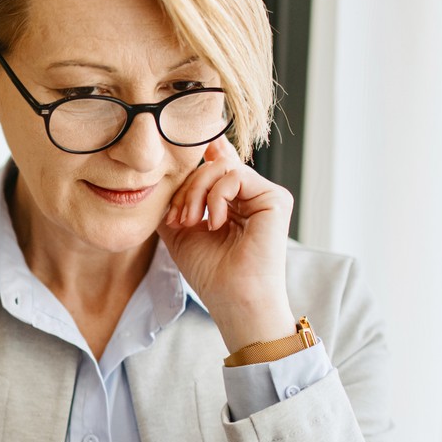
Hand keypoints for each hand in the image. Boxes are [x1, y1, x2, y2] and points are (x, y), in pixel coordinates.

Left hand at [157, 137, 296, 351]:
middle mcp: (250, 195)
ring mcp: (264, 195)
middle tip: (177, 219)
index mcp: (232, 202)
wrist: (234, 299)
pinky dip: (215, 197)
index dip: (204, 152)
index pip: (219, 166)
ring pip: (220, 168)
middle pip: (211, 166)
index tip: (184, 142)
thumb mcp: (180, 232)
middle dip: (185, 190)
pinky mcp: (275, 198)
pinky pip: (235, 176)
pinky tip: (215, 223)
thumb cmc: (210, 273)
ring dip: (196, 193)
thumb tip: (165, 177)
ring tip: (190, 222)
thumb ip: (176, 202)